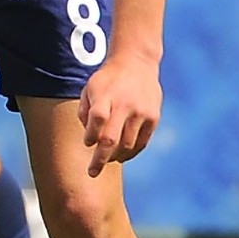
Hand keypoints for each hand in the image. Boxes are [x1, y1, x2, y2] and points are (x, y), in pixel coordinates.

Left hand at [78, 55, 161, 176]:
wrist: (137, 63)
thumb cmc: (107, 79)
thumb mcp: (89, 88)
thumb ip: (85, 112)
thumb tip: (88, 140)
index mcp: (105, 96)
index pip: (97, 119)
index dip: (90, 136)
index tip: (87, 144)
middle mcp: (124, 105)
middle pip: (111, 139)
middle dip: (99, 159)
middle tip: (91, 173)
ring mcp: (141, 112)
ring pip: (127, 145)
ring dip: (115, 157)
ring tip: (107, 161)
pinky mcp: (153, 118)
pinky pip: (141, 142)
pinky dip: (131, 153)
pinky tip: (122, 156)